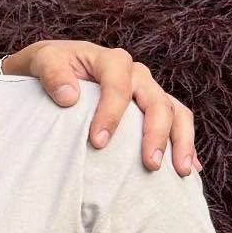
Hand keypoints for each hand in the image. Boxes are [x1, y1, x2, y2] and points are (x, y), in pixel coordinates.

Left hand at [3, 40, 199, 175]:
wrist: (53, 68)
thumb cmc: (48, 66)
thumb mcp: (42, 61)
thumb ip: (52, 73)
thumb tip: (70, 97)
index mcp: (111, 61)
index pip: (119, 85)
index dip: (111, 113)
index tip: (97, 142)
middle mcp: (136, 74)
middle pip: (156, 101)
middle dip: (155, 134)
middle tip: (149, 165)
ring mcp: (148, 91)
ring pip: (176, 112)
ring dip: (181, 141)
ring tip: (181, 171)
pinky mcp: (152, 108)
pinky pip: (178, 123)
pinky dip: (185, 145)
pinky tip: (189, 169)